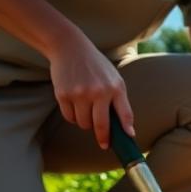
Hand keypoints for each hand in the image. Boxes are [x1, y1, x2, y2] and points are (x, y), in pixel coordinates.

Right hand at [48, 32, 134, 149]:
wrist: (70, 48)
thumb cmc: (96, 67)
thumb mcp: (114, 79)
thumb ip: (121, 102)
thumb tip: (127, 129)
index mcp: (115, 88)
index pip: (124, 114)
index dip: (126, 130)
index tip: (127, 140)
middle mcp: (98, 91)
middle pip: (101, 125)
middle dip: (103, 138)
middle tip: (104, 143)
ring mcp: (79, 93)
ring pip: (84, 124)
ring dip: (86, 123)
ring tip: (87, 112)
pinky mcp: (63, 94)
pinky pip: (69, 117)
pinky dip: (73, 117)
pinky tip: (76, 106)